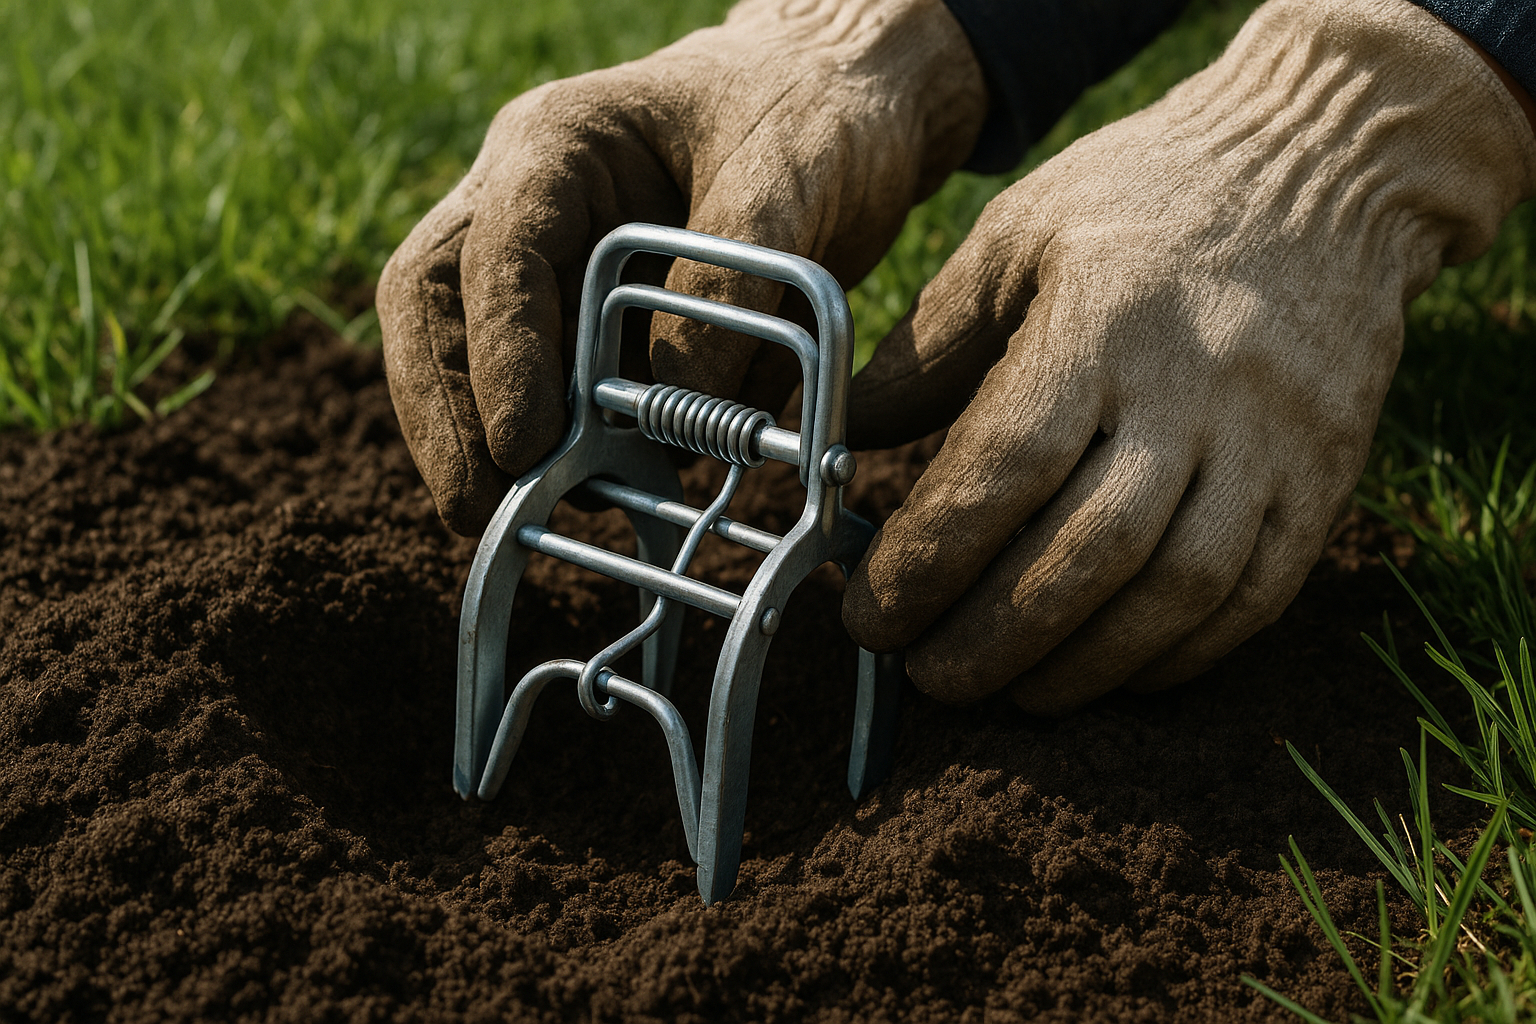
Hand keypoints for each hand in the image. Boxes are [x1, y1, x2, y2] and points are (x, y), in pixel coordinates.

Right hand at [377, 0, 984, 534]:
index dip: (499, 353)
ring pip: (473, 364)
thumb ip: (727, 285)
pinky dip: (570, 451)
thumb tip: (674, 406)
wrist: (845, 107)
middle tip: (478, 513)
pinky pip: (556, 396)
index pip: (497, 252)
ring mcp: (554, 272)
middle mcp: (529, 208)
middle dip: (446, 417)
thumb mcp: (785, 180)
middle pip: (436, 311)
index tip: (522, 445)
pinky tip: (602, 495)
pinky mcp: (592, 327)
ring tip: (535, 521)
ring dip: (495, 447)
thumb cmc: (808, 114)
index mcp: (558, 145)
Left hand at [842, 0, 1535, 713]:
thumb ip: (928, 348)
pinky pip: (1259, 596)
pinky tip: (1114, 672)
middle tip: (924, 674)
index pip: (1004, 467)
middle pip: (1087, 551)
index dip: (928, 559)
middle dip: (991, 635)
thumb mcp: (1017, 236)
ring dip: (1082, 664)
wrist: (1322, 169)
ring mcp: (1273, 438)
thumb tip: (842, 444)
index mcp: (1102, 319)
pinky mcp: (1328, 473)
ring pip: (1177, 590)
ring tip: (1010, 691)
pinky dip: (1180, 655)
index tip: (871, 614)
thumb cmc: (1141, 198)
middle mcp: (1195, 387)